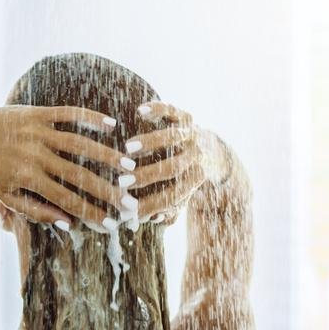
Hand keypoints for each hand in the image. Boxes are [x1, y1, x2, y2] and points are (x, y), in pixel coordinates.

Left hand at [0, 106, 129, 224]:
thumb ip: (36, 211)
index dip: (90, 212)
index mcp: (28, 178)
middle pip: (78, 175)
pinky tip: (112, 124)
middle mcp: (35, 154)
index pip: (66, 200)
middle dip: (107, 190)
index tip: (112, 224)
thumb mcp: (7, 197)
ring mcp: (37, 131)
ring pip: (78, 144)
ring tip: (130, 166)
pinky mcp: (37, 112)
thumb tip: (68, 222)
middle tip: (131, 202)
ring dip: (106, 155)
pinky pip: (67, 113)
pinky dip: (90, 118)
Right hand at [123, 102, 216, 220]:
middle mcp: (195, 155)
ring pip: (174, 137)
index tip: (128, 208)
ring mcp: (190, 133)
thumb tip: (144, 221)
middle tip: (122, 182)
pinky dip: (157, 109)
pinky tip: (140, 112)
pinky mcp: (182, 115)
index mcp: (194, 179)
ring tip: (127, 149)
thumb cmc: (179, 178)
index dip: (151, 202)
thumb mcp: (175, 195)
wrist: (206, 148)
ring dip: (151, 143)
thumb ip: (162, 209)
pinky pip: (171, 109)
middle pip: (173, 167)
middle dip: (147, 175)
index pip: (173, 195)